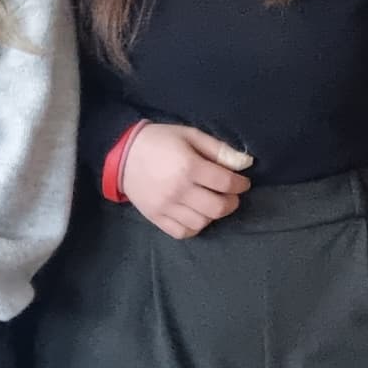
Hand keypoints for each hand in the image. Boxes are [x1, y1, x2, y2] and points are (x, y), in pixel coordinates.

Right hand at [117, 122, 250, 239]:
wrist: (122, 154)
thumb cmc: (160, 140)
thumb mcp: (191, 135)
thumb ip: (219, 150)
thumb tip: (246, 163)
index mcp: (189, 167)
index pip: (226, 183)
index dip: (240, 184)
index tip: (242, 182)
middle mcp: (179, 190)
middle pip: (218, 207)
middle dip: (232, 202)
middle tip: (231, 195)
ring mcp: (166, 207)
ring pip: (202, 222)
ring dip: (214, 214)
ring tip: (212, 202)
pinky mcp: (156, 218)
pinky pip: (183, 232)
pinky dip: (195, 227)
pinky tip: (196, 215)